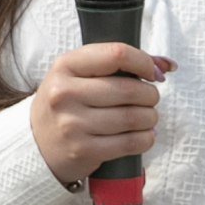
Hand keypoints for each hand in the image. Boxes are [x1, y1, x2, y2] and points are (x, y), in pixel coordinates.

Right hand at [29, 44, 173, 188]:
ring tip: (147, 118)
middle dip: (150, 95)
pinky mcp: (83, 150)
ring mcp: (72, 124)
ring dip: (150, 118)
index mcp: (65, 66)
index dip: (144, 62)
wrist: (36, 145)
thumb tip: (167, 64)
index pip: (116, 54)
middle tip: (150, 99)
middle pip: (129, 89)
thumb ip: (119, 65)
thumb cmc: (66, 104)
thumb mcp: (78, 76)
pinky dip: (146, 138)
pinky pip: (129, 143)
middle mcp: (65, 93)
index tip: (152, 73)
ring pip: (133, 117)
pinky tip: (144, 135)